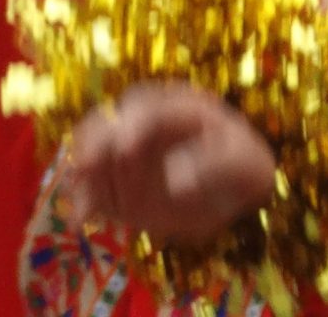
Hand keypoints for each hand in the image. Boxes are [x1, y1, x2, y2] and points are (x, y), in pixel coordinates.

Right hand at [63, 82, 276, 244]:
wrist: (229, 191)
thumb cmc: (241, 169)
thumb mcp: (245, 165)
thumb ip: (216, 166)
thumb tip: (178, 181)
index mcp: (180, 107)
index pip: (150, 109)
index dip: (134, 125)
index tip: (127, 148)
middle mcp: (146, 120)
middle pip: (109, 120)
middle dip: (95, 143)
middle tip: (88, 168)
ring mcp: (125, 148)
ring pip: (91, 151)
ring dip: (85, 176)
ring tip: (86, 208)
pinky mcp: (114, 178)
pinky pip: (90, 184)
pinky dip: (82, 200)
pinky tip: (82, 221)